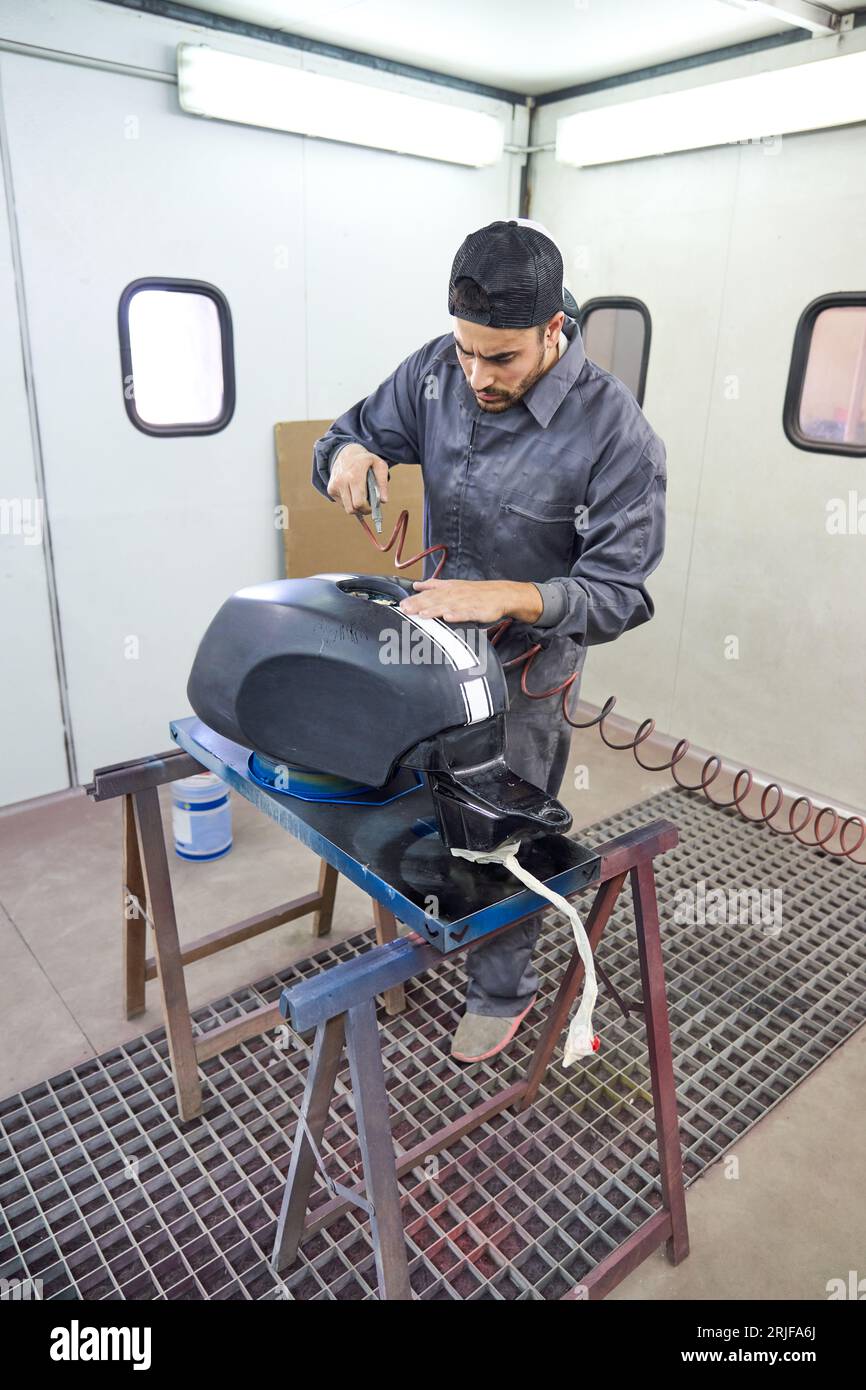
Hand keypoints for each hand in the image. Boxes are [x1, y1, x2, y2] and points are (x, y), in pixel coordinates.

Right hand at [326, 443, 389, 515]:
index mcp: (354, 476)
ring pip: (346, 508)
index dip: (367, 508)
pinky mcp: (330, 489)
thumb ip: (382, 483)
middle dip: (362, 510)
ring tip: (361, 497)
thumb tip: (384, 501)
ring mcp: (334, 486)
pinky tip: (353, 492)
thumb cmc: (365, 460)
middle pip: (351, 509)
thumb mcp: (379, 465)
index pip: (359, 502)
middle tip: (368, 505)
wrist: (346, 452)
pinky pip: (342, 504)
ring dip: (355, 507)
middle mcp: (341, 481)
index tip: (373, 507)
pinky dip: (349, 502)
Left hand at [399, 578, 543, 624]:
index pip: (429, 594)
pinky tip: (448, 617)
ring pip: (448, 606)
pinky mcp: (478, 611)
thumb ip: (434, 585)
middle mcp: (456, 594)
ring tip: (422, 614)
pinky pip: (467, 613)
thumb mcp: (454, 585)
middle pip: (435, 600)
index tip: (401, 605)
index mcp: (449, 589)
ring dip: (435, 610)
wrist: (502, 594)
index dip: (415, 599)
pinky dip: (458, 615)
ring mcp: (467, 602)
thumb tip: (417, 584)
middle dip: (420, 605)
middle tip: (406, 610)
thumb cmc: (477, 592)